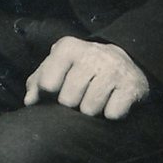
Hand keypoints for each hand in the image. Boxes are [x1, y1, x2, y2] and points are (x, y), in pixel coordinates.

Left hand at [25, 36, 150, 118]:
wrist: (124, 64)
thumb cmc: (81, 70)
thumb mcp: (57, 68)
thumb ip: (37, 83)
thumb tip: (30, 101)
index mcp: (67, 48)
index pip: (47, 85)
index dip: (51, 94)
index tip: (60, 88)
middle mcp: (91, 54)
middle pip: (68, 100)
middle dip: (73, 104)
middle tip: (83, 93)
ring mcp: (113, 68)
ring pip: (89, 110)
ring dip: (92, 111)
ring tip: (98, 97)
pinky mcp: (132, 85)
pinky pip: (112, 114)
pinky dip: (112, 114)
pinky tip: (113, 101)